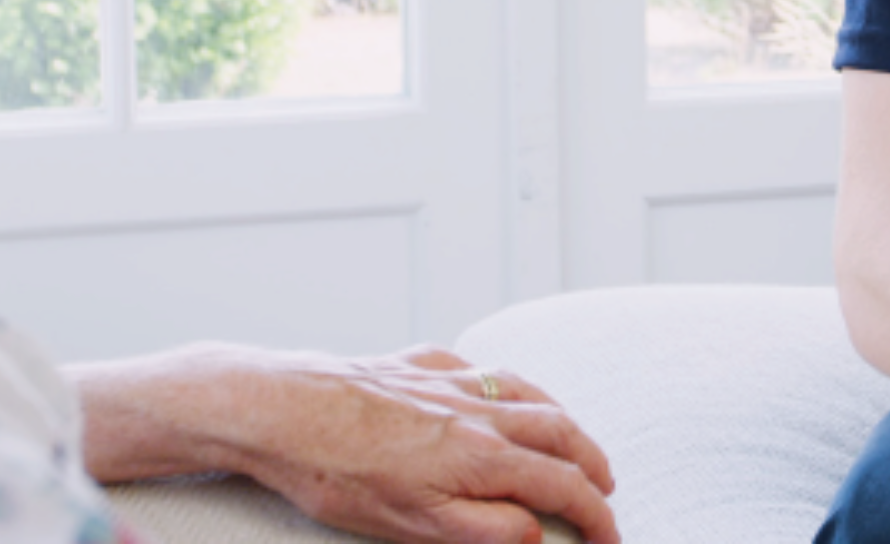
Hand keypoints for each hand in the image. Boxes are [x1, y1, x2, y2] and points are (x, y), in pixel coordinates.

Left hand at [75, 343, 617, 543]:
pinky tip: (493, 389)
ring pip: (523, 392)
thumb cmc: (336, 475)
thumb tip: (536, 535)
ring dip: (559, 418)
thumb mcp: (413, 525)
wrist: (279, 409)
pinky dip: (503, 384)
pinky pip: (475, 367)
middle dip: (590, 461)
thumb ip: (484, 530)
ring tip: (571, 436)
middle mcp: (474, 410)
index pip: (561, 486)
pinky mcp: (412, 364)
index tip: (610, 536)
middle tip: (605, 488)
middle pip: (556, 430)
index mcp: (480, 455)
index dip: (595, 516)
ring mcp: (445, 381)